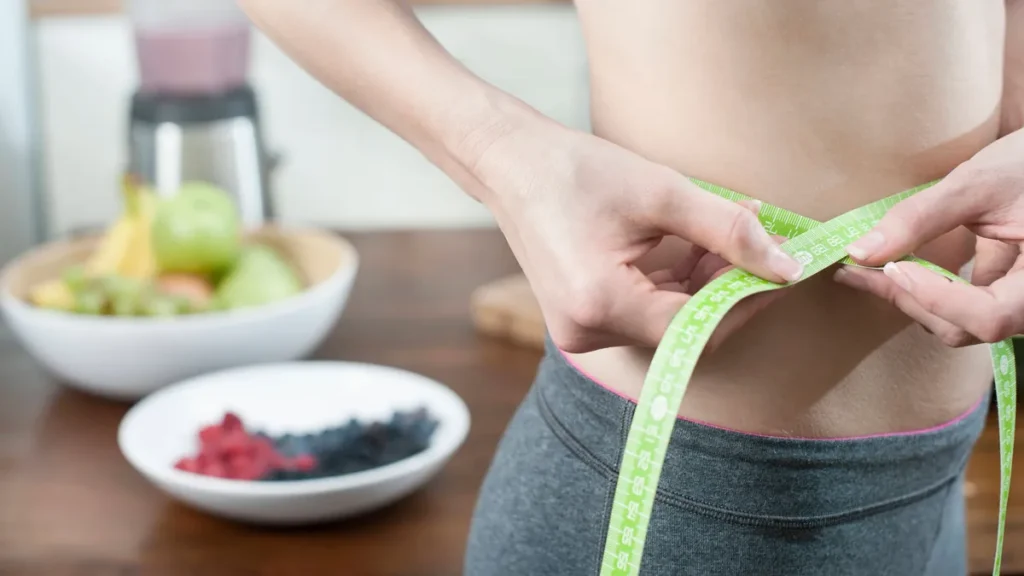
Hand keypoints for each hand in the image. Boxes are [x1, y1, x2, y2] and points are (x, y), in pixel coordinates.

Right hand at [467, 120, 802, 352]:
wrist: (512, 164)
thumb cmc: (578, 170)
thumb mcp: (662, 192)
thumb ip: (729, 231)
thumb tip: (789, 268)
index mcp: (600, 304)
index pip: (698, 327)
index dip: (748, 299)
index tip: (784, 266)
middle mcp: (587, 332)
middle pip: (684, 331)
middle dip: (729, 291)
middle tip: (763, 247)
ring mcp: (581, 331)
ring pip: (668, 325)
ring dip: (705, 287)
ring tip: (729, 237)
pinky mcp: (582, 320)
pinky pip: (645, 316)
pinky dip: (677, 288)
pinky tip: (695, 250)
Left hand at [836, 129, 1023, 345]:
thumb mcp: (977, 184)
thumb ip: (920, 219)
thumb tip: (861, 252)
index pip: (991, 316)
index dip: (938, 299)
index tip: (893, 269)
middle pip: (969, 326)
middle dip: (911, 300)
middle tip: (859, 273)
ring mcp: (1021, 300)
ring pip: (964, 323)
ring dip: (914, 299)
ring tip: (865, 273)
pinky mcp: (1007, 291)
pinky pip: (965, 305)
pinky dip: (926, 289)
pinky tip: (890, 268)